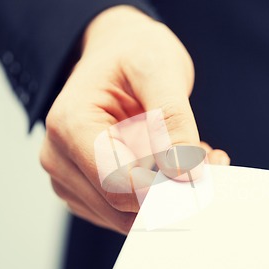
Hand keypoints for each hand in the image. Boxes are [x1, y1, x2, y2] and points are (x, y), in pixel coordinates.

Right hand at [39, 6, 229, 234]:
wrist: (117, 52)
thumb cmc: (133, 53)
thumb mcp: (158, 70)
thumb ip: (172, 120)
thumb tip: (185, 173)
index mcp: (69, 126)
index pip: (118, 183)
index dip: (166, 185)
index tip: (207, 169)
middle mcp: (59, 158)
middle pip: (123, 206)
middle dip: (171, 190)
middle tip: (209, 158)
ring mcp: (71, 179)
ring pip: (127, 216)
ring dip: (168, 192)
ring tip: (191, 153)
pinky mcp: (88, 191)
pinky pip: (128, 210)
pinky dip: (158, 193)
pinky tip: (174, 162)